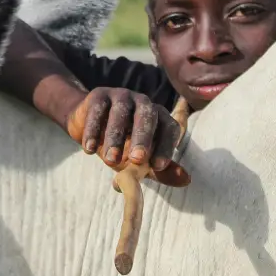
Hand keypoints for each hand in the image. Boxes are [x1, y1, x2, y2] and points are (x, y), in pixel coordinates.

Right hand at [64, 88, 189, 186]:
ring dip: (115, 138)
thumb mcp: (142, 163)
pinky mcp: (99, 95)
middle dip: (143, 137)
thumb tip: (186, 180)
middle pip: (147, 115)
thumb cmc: (122, 147)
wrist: (89, 129)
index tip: (158, 167)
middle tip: (136, 159)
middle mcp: (144, 102)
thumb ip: (162, 171)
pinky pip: (97, 111)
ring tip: (110, 161)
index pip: (169, 128)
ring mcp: (121, 95)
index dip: (166, 146)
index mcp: (160, 116)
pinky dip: (93, 130)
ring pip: (120, 113)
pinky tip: (89, 149)